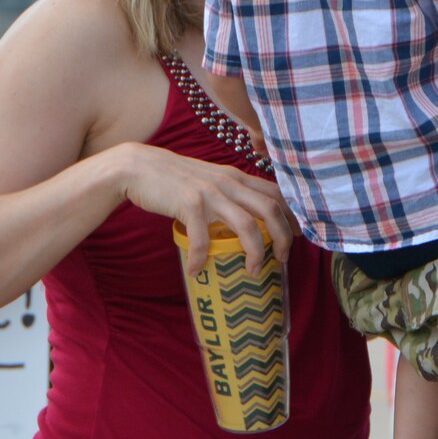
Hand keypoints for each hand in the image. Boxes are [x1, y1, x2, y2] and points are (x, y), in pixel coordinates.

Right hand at [109, 145, 295, 277]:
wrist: (140, 167)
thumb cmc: (176, 179)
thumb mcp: (211, 179)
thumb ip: (230, 192)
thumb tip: (249, 218)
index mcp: (237, 177)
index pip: (277, 195)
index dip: (292, 217)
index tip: (297, 238)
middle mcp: (229, 183)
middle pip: (271, 210)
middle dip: (283, 239)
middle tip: (282, 259)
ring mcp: (211, 193)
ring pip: (248, 225)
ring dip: (255, 252)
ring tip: (251, 271)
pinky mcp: (189, 204)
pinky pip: (203, 239)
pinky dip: (201, 258)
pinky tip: (196, 271)